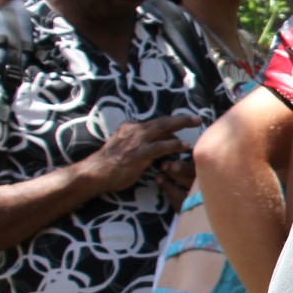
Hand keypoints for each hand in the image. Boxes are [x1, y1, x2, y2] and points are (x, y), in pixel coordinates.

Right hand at [78, 113, 205, 196]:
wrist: (94, 173)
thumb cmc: (109, 165)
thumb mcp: (122, 148)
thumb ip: (137, 145)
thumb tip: (154, 147)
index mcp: (129, 128)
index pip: (154, 124)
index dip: (170, 126)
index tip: (182, 128)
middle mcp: (134, 130)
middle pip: (162, 121)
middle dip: (181, 119)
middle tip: (197, 119)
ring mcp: (136, 141)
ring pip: (163, 128)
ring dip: (181, 125)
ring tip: (196, 125)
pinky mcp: (138, 153)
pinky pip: (160, 146)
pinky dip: (173, 144)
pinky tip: (184, 145)